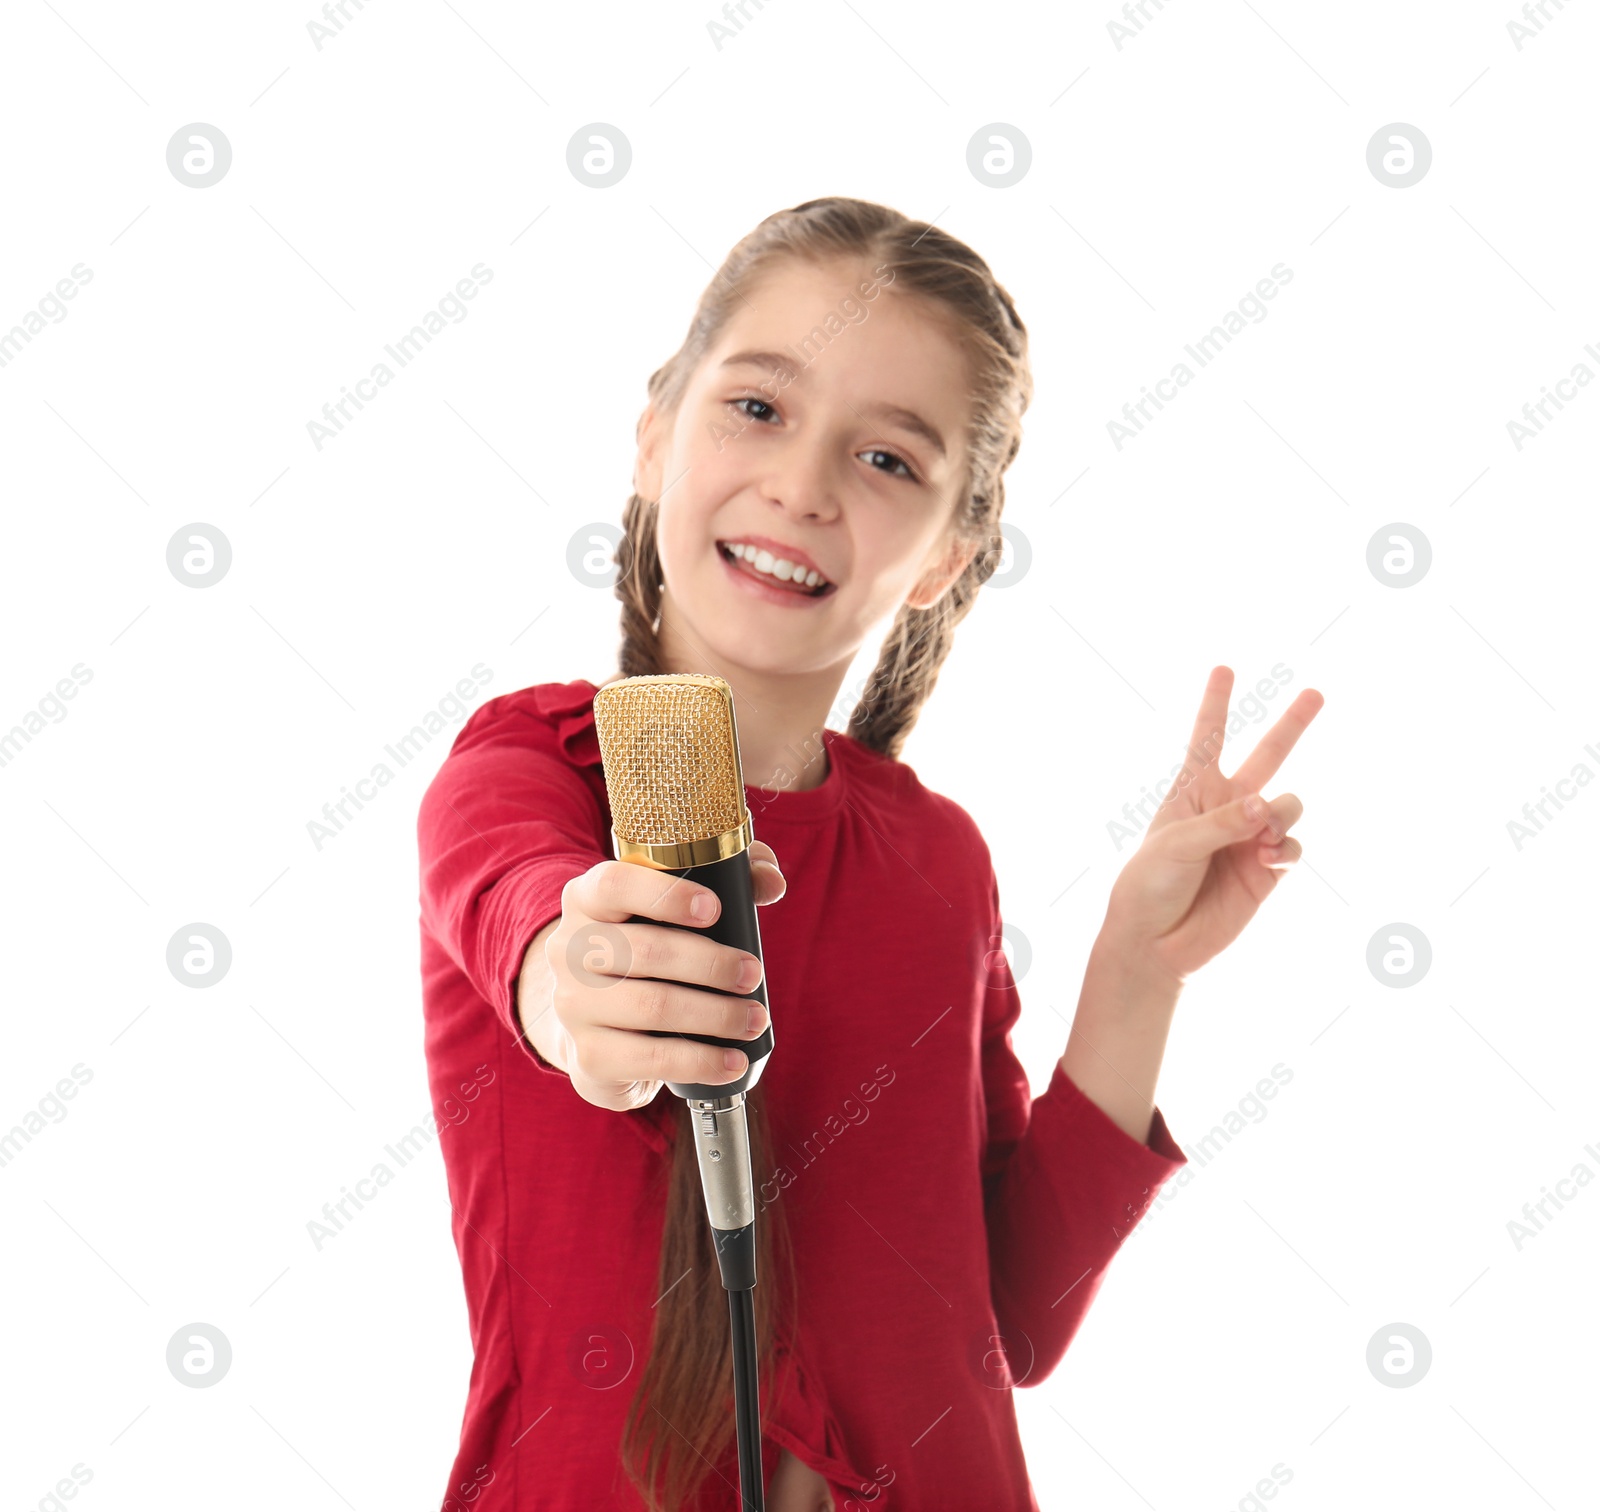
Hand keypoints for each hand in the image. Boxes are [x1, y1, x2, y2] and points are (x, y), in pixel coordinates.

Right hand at [530, 841, 785, 1110]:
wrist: (594, 1020)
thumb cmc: (647, 949)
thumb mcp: (674, 905)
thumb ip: (730, 876)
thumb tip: (772, 881)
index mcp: (585, 900)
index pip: (613, 885)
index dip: (666, 895)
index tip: (714, 909)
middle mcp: (568, 951)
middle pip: (646, 951)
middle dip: (712, 964)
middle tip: (752, 974)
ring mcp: (573, 1006)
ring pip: (653, 1006)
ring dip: (716, 1015)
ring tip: (754, 1019)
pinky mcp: (589, 1056)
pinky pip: (651, 1059)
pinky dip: (701, 1061)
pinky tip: (733, 1063)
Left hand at [1102, 667, 1321, 986]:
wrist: (1157, 941)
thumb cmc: (1150, 885)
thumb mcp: (1176, 844)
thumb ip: (1224, 821)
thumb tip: (1269, 806)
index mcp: (1193, 791)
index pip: (1209, 738)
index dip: (1217, 702)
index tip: (1224, 668)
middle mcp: (1227, 808)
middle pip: (1268, 756)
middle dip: (1293, 724)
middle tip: (1316, 693)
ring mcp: (1250, 837)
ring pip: (1289, 805)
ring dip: (1282, 814)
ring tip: (1261, 838)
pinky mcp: (1266, 870)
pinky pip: (1292, 847)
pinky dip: (1286, 848)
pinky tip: (1268, 857)